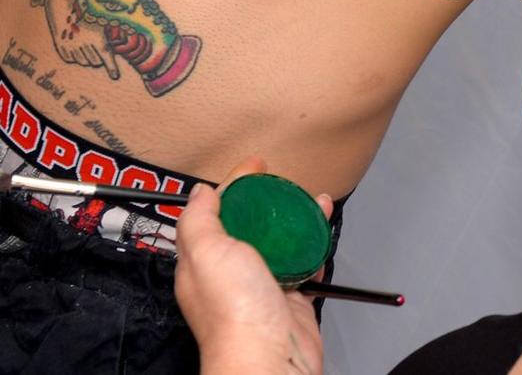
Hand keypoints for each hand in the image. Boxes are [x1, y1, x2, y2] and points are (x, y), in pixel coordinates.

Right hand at [36, 0, 120, 78]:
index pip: (106, 57)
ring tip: (86, 37)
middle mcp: (82, 43)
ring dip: (87, 54)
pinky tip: (75, 37)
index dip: (112, 69)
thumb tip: (141, 7)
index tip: (116, 76)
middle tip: (98, 41)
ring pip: (84, 61)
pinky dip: (74, 52)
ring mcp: (69, 46)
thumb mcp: (106, 2)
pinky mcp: (59, 46)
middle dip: (99, 54)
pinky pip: (71, 57)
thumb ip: (120, 13)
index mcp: (97, 33)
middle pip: (95, 61)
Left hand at [174, 157, 329, 374]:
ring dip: (296, 219)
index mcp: (203, 263)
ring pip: (281, 242)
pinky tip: (322, 230)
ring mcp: (262, 286)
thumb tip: (200, 193)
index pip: (216, 213)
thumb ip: (199, 220)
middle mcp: (231, 275)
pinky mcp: (292, 298)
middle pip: (250, 226)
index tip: (254, 166)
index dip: (234, 185)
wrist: (270, 357)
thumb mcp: (206, 252)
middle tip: (284, 181)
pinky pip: (305, 263)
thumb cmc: (236, 313)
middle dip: (267, 200)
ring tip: (312, 200)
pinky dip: (315, 244)